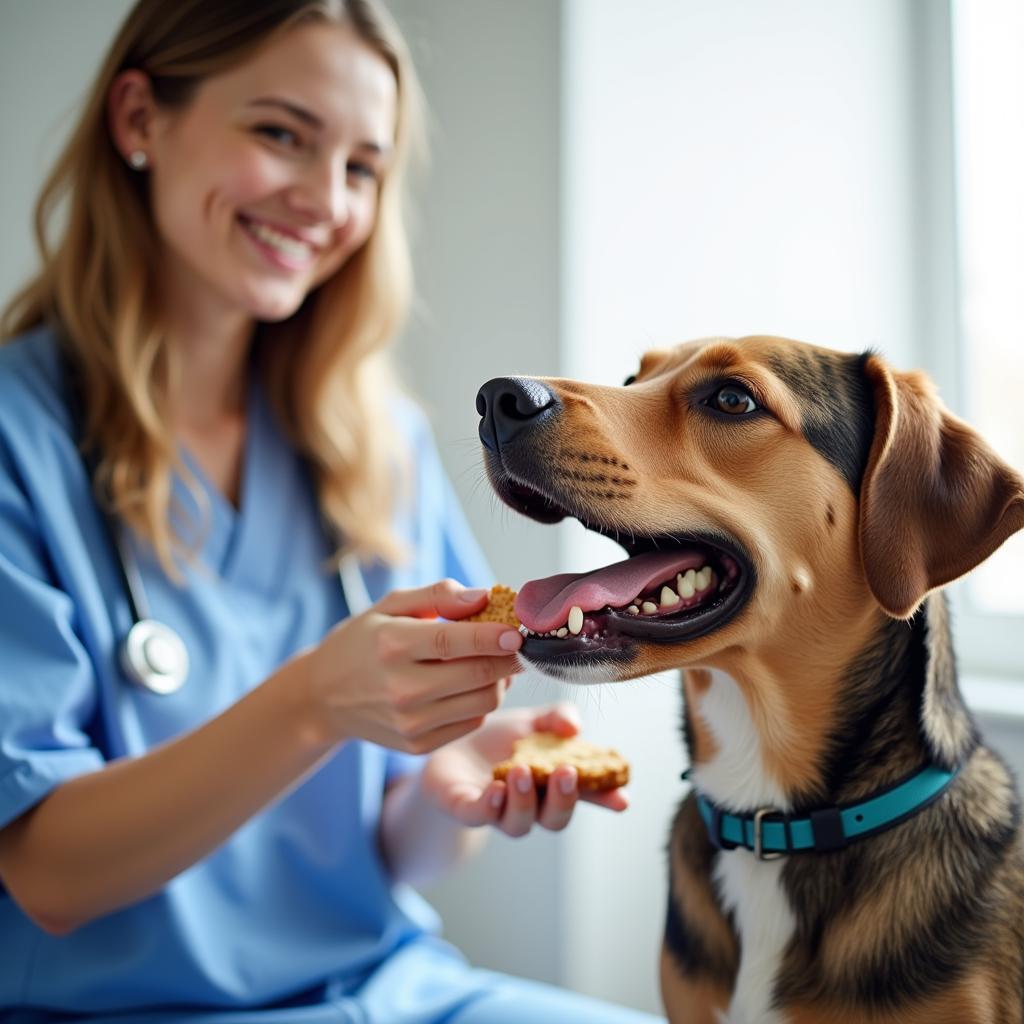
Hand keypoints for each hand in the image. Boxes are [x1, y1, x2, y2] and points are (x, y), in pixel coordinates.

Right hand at [300, 579, 524, 752]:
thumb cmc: (364, 642)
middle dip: (510, 659)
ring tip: (494, 662)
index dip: (493, 636)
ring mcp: (410, 723)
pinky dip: (481, 703)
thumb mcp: (390, 606)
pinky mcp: (418, 745)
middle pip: (479, 676)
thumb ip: (438, 595)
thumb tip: (484, 596)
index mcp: (392, 645)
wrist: (323, 698)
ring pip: (484, 703)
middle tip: (518, 644)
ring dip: (500, 681)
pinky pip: (472, 723)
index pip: (454, 642)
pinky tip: (471, 685)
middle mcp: (401, 689)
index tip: (518, 631)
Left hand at [420, 704, 628, 836]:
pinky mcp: (464, 808)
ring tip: (522, 771)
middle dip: (564, 799)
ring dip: (526, 799)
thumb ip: (556, 718)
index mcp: (552, 782)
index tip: (622, 798)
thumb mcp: (531, 722)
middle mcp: (529, 803)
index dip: (606, 798)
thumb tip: (575, 726)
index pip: (586, 794)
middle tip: (566, 773)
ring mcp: (497, 810)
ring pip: (519, 823)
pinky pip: (480, 815)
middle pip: (554, 818)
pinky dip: (490, 805)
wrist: (445, 746)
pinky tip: (495, 788)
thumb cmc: (496, 739)